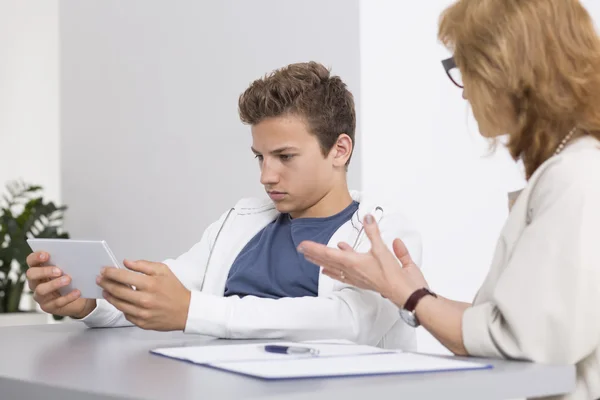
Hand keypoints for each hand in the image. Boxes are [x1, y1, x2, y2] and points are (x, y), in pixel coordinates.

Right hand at [25, 251, 96, 318]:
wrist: (80, 300)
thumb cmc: (73, 280)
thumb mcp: (70, 269)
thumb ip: (68, 261)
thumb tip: (75, 254)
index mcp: (39, 269)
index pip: (31, 261)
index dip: (36, 257)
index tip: (47, 255)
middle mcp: (36, 282)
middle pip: (31, 274)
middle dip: (44, 271)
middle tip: (59, 270)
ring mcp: (40, 296)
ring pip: (41, 290)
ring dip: (54, 284)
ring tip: (68, 280)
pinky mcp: (48, 306)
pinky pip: (56, 302)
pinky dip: (68, 297)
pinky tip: (77, 292)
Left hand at [96, 259, 190, 330]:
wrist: (186, 311)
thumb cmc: (175, 290)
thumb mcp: (163, 271)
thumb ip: (143, 265)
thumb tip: (126, 262)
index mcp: (150, 284)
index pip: (123, 276)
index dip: (110, 272)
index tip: (104, 270)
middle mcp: (145, 299)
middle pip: (117, 290)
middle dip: (105, 283)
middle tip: (100, 279)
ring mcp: (143, 313)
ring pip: (118, 304)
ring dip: (109, 296)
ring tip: (106, 290)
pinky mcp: (142, 323)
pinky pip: (126, 314)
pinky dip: (121, 307)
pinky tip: (120, 301)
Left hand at [299, 215, 427, 307]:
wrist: (404, 293)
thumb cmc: (393, 275)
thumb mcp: (383, 249)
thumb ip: (373, 232)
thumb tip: (367, 217)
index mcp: (353, 262)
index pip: (328, 254)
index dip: (314, 248)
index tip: (303, 246)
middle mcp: (351, 271)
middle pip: (327, 262)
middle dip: (314, 256)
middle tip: (302, 251)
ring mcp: (355, 277)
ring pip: (334, 269)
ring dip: (323, 263)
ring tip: (314, 260)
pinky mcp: (362, 282)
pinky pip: (343, 276)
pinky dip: (335, 272)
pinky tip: (332, 271)